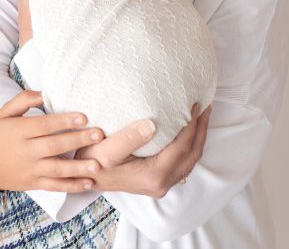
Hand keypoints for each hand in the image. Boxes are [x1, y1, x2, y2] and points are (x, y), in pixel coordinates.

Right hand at [0, 90, 104, 192]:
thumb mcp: (4, 112)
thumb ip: (24, 100)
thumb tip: (45, 93)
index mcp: (20, 131)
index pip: (45, 125)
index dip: (64, 121)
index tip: (84, 117)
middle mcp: (26, 151)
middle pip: (55, 146)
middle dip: (78, 141)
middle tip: (99, 135)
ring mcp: (31, 169)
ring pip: (57, 169)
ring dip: (78, 167)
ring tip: (97, 164)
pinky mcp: (34, 183)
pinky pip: (55, 185)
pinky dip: (72, 186)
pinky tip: (88, 183)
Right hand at [78, 104, 211, 197]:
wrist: (82, 175)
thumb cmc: (92, 160)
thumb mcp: (107, 148)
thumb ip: (130, 137)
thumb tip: (153, 124)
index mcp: (154, 175)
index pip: (182, 147)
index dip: (192, 124)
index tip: (196, 104)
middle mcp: (161, 183)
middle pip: (192, 155)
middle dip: (201, 130)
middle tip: (206, 107)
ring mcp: (160, 185)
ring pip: (189, 160)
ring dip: (197, 138)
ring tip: (201, 116)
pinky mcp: (157, 181)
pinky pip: (182, 163)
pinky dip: (189, 146)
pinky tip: (186, 132)